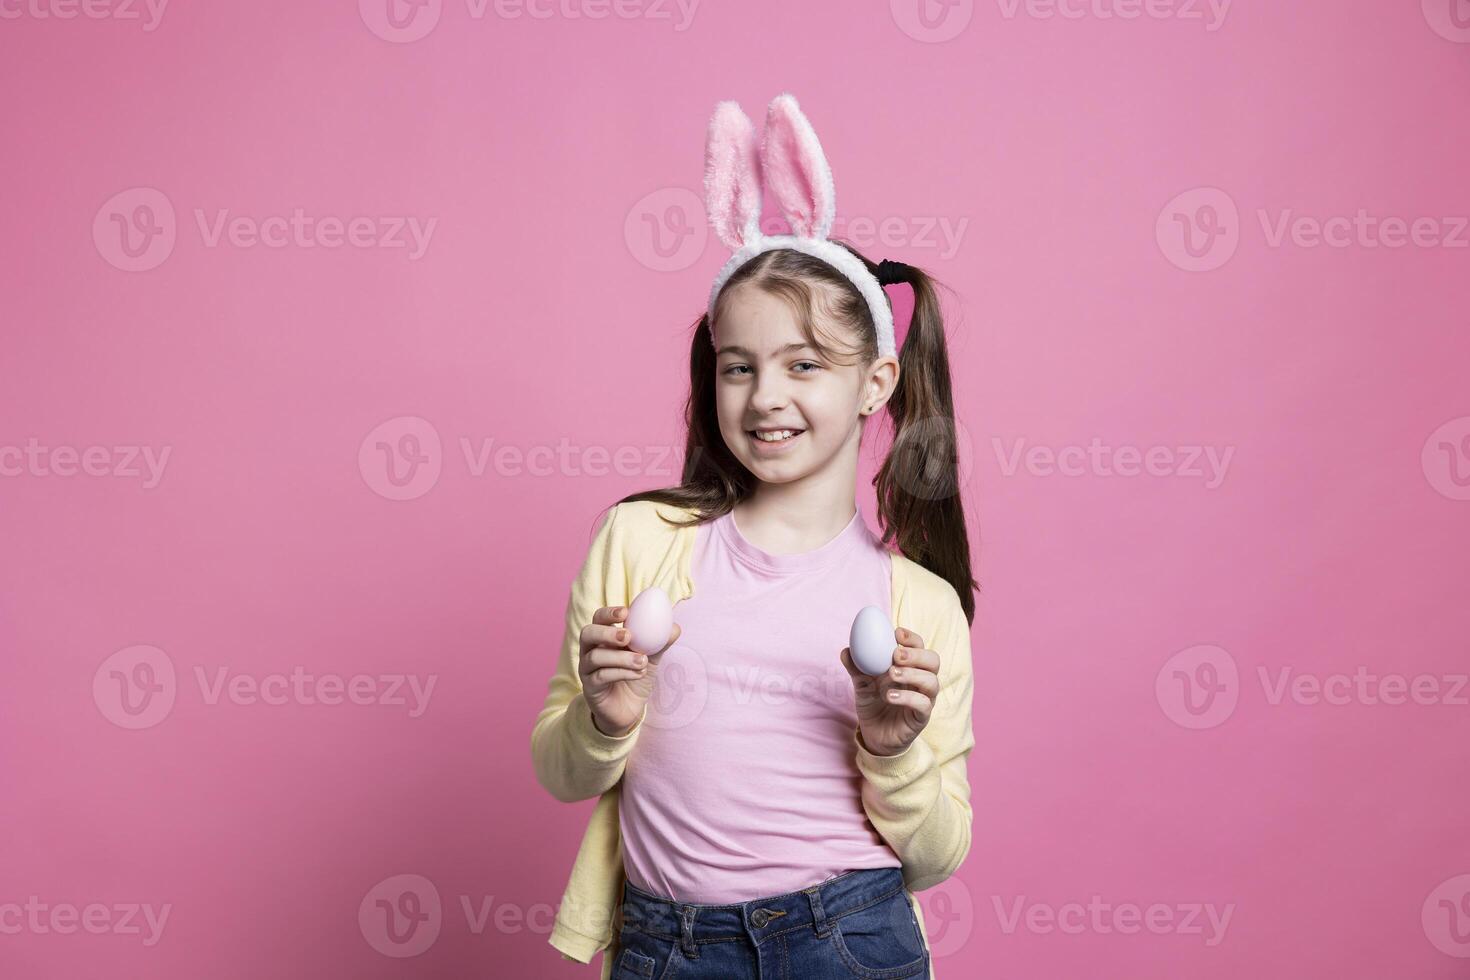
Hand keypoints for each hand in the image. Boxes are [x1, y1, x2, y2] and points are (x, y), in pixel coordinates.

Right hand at [578, 604, 680, 737]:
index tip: (626, 612)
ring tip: (642, 661)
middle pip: (587, 633)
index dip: (608, 613)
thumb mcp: (650, 658)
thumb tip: (675, 628)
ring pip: (595, 657)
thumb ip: (660, 643)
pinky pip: (600, 676)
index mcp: (603, 638)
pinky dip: (621, 673)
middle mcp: (590, 651)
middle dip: (607, 632)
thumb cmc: (635, 677)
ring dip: (621, 657)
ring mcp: (587, 670)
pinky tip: (637, 674)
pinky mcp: (590, 688)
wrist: (629, 710)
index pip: (598, 618)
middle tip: (628, 636)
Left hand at [840, 626, 939, 756]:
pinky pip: (924, 705)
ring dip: (912, 674)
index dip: (912, 638)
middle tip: (896, 655)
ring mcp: (924, 699)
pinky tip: (890, 696)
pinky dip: (908, 698)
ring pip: (932, 681)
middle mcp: (921, 681)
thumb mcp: (862, 683)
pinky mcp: (921, 718)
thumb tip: (846, 650)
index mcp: (910, 667)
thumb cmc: (873, 704)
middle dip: (916, 654)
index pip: (920, 647)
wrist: (874, 735)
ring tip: (891, 675)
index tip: (897, 632)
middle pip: (933, 661)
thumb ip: (856, 667)